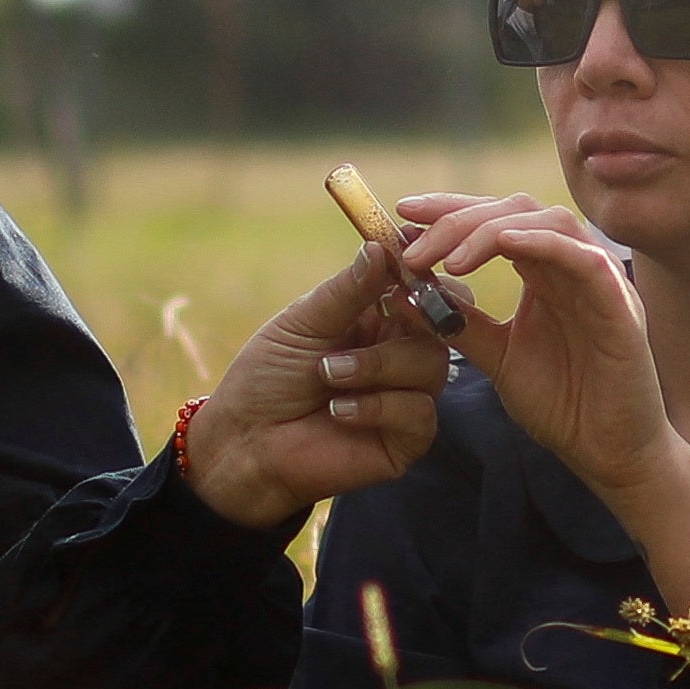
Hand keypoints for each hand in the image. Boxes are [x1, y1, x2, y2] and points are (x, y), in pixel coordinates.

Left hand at [177, 238, 458, 528]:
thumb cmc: (269, 378)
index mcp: (380, 319)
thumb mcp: (304, 323)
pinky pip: (420, 414)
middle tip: (385, 311)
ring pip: (433, 366)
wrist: (246, 443)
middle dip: (412, 317)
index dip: (427, 276)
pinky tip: (339, 411)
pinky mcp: (407, 439)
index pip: (427, 290)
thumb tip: (381, 245)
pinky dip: (379, 406)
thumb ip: (348, 290)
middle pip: (442, 325)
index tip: (411, 260)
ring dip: (378, 365)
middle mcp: (401, 354)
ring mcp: (408, 397)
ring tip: (329, 374)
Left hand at [390, 194, 689, 599]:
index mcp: (544, 274)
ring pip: (548, 222)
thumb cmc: (564, 405)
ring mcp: (600, 282)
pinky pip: (584, 259)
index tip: (402, 213)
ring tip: (449, 261)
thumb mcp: (498, 358)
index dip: (449, 209)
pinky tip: (503, 247)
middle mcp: (572, 266)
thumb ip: (458, 325)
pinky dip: (543, 244)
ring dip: (492, 230)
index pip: (496, 219)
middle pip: (515, 210)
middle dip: (458, 217)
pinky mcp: (620, 306)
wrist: (612, 453)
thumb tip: (402, 294)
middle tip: (412, 242)